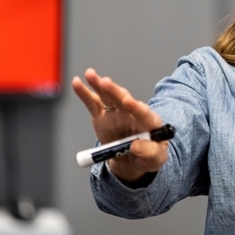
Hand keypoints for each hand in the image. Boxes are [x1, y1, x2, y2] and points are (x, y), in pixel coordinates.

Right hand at [71, 68, 167, 182]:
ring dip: (99, 85)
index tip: (127, 102)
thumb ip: (150, 152)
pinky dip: (84, 93)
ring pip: (108, 97)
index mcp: (149, 121)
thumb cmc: (149, 156)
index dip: (135, 107)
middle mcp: (132, 113)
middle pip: (123, 99)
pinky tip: (77, 83)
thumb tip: (135, 146)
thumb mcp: (156, 159)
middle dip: (114, 91)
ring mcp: (116, 113)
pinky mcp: (102, 116)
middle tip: (105, 83)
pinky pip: (93, 104)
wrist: (134, 159)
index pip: (143, 113)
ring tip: (90, 75)